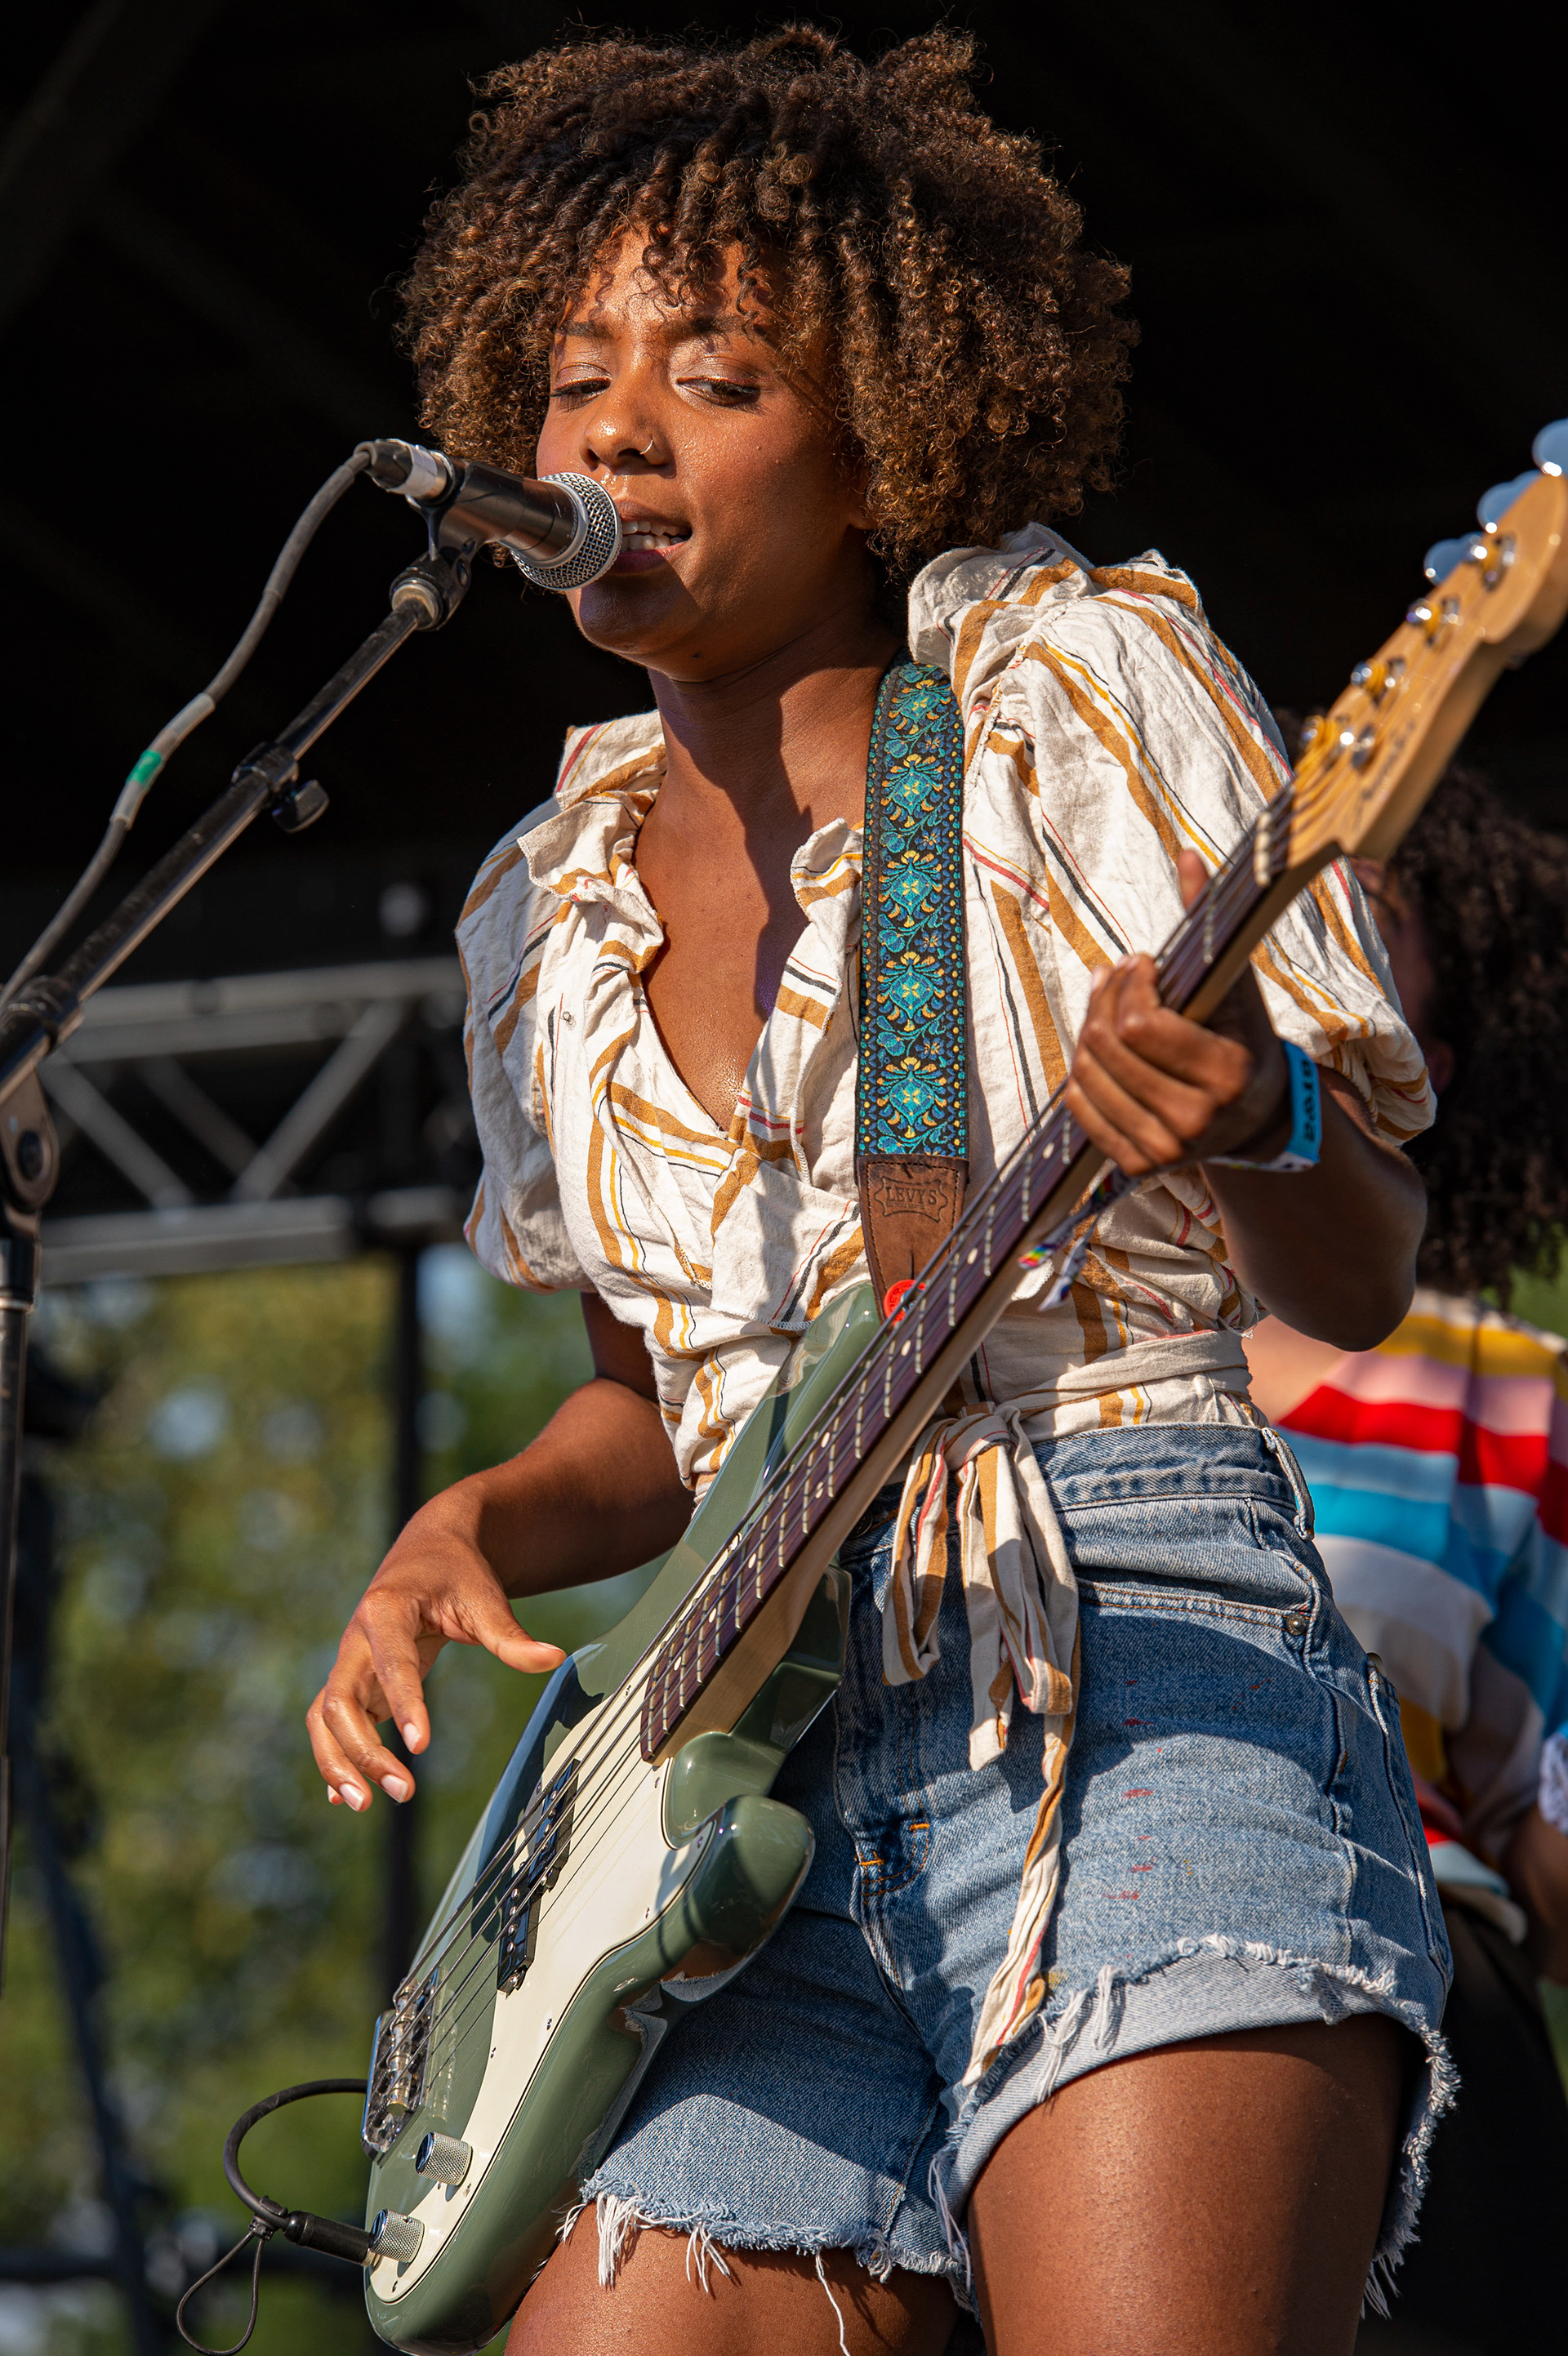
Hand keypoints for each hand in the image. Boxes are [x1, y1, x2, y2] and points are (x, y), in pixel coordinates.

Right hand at [306, 1488, 563, 1813]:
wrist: (427, 1551)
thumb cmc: (456, 1572)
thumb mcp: (484, 1597)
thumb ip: (511, 1635)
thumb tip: (553, 1659)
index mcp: (386, 1611)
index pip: (391, 1665)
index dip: (404, 1704)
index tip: (421, 1746)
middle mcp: (356, 1640)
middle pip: (339, 1702)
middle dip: (362, 1751)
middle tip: (402, 1790)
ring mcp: (351, 1663)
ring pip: (325, 1718)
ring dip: (339, 1762)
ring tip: (365, 1804)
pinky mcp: (355, 1682)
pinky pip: (332, 1723)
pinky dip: (334, 1758)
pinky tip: (345, 1796)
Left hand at [1064, 849, 1288, 1175]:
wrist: (1257, 1120)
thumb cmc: (1243, 1038)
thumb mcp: (1236, 985)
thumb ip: (1211, 922)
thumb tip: (1185, 854)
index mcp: (1225, 1076)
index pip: (1139, 1024)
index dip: (1130, 984)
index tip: (1143, 963)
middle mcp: (1194, 1121)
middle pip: (1106, 1046)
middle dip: (1104, 997)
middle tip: (1117, 973)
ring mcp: (1164, 1151)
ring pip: (1085, 1074)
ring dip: (1088, 1028)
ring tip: (1107, 1003)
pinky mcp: (1138, 1167)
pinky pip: (1080, 1107)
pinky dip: (1082, 1071)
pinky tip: (1100, 1048)